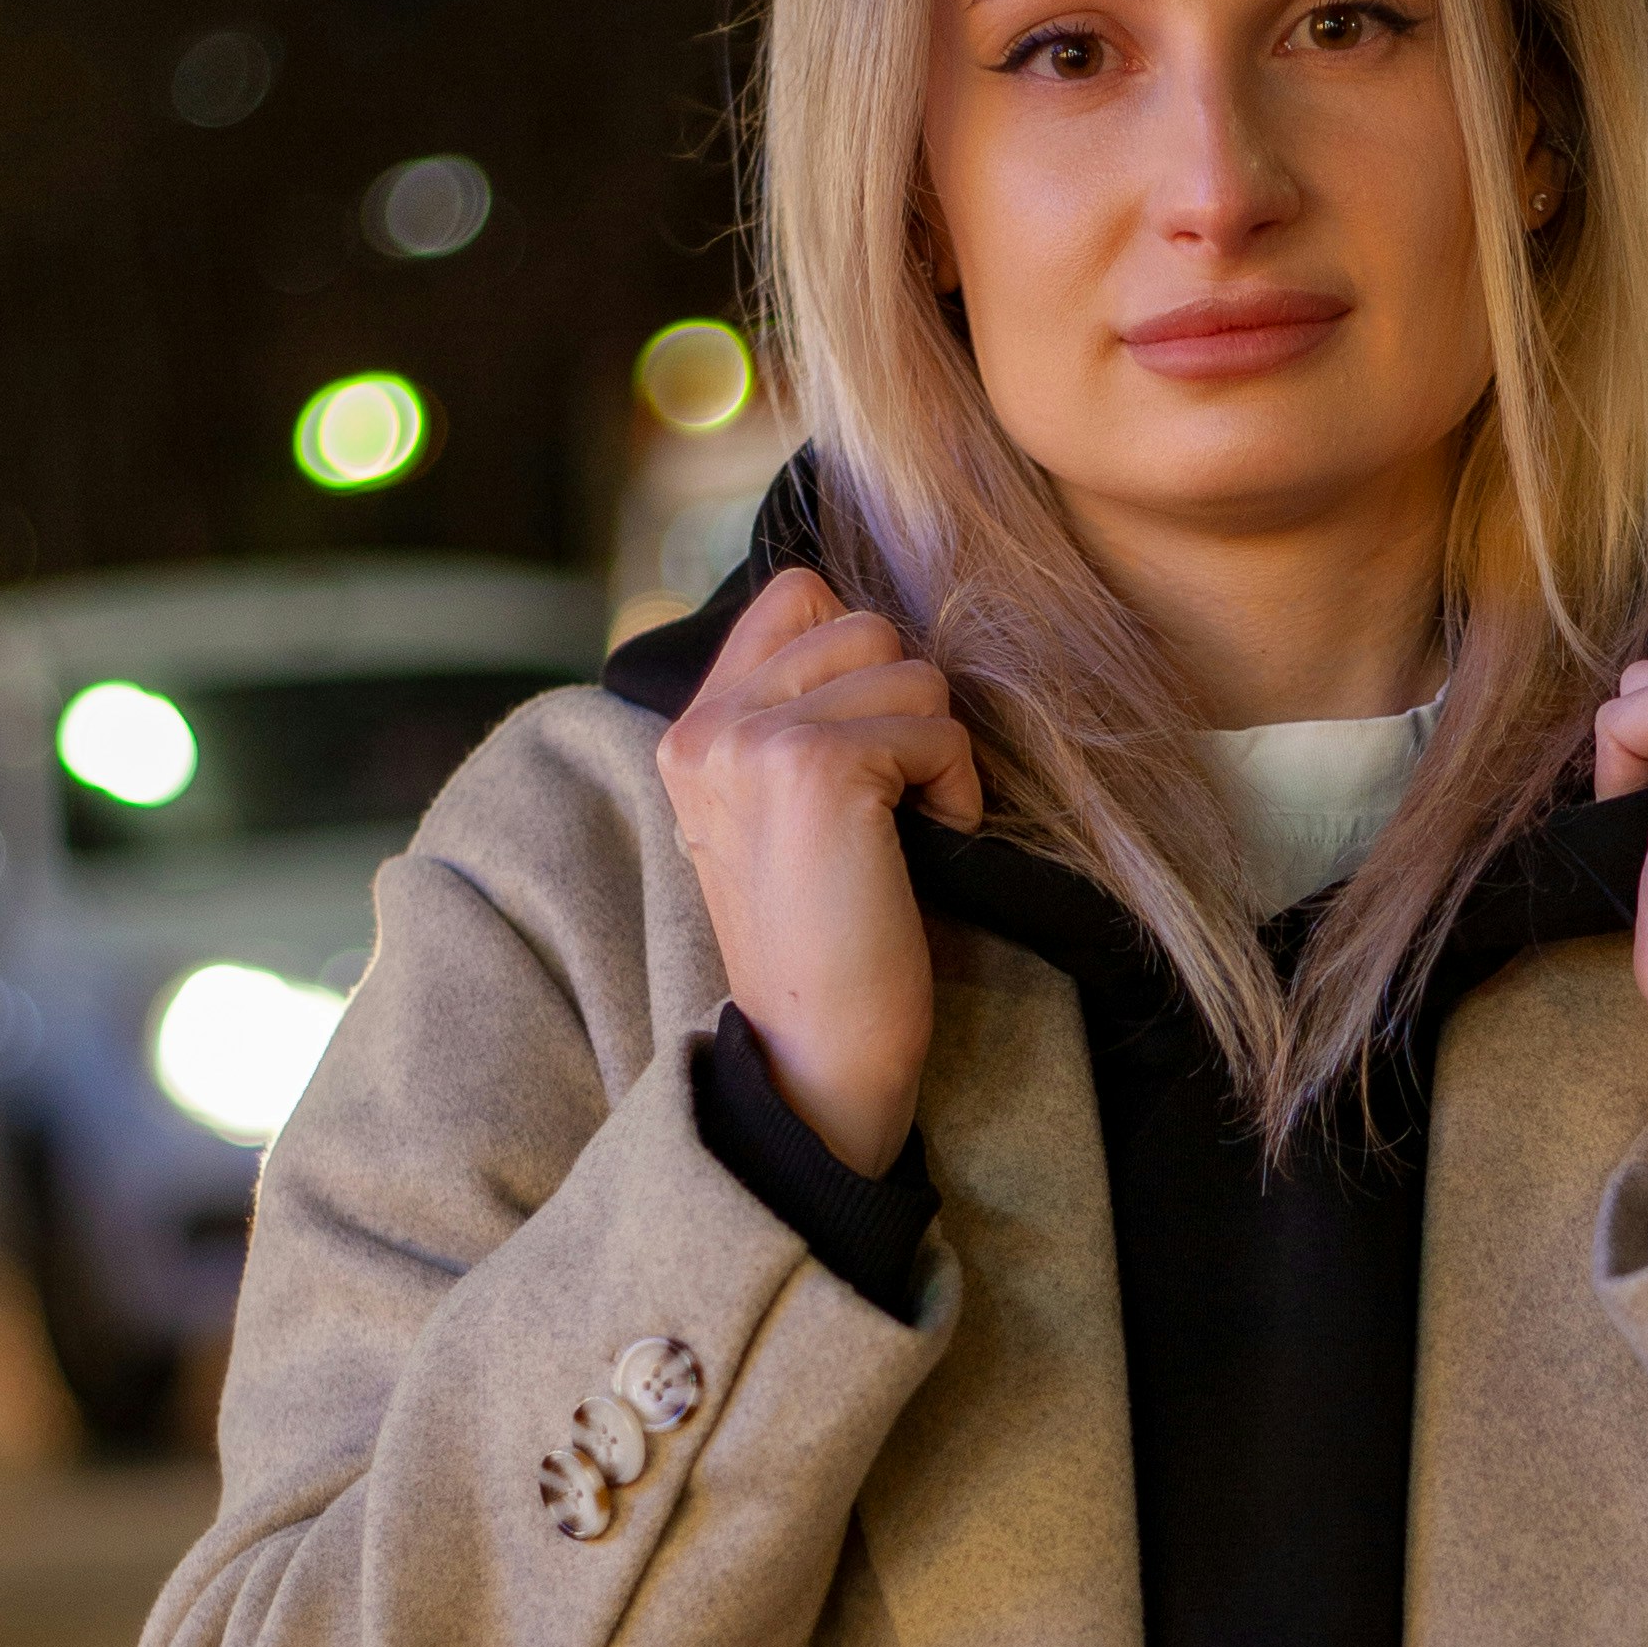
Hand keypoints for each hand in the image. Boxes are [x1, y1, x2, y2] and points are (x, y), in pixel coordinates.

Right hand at [656, 570, 985, 1174]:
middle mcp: (708, 725)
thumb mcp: (782, 812)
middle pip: (863, 624)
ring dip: (936, 751)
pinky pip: (936, 728)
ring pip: (909, 669)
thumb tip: (887, 635)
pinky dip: (955, 789)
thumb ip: (799, 716)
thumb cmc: (827, 942)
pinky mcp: (816, 766)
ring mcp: (755, 740)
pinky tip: (926, 849)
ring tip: (905, 830)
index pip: (795, 593)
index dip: (861, 652)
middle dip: (908, 709)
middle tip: (893, 805)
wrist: (817, 1053)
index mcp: (692, 731)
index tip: (871, 748)